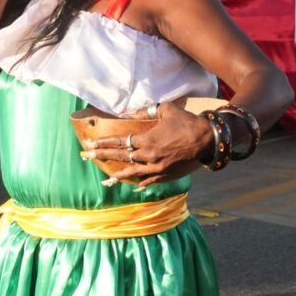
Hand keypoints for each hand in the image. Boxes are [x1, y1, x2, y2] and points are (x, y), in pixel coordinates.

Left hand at [81, 101, 211, 188]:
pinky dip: (142, 182)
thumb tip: (126, 112)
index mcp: (147, 140)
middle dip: (103, 156)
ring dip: (119, 175)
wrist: (208, 139)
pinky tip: (134, 185)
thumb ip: (145, 111)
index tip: (90, 144)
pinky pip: (151, 180)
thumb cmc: (187, 122)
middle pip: (121, 157)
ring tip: (106, 179)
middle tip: (87, 156)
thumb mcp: (166, 110)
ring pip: (134, 173)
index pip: (119, 142)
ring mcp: (158, 169)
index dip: (104, 143)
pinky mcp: (167, 175)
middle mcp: (149, 157)